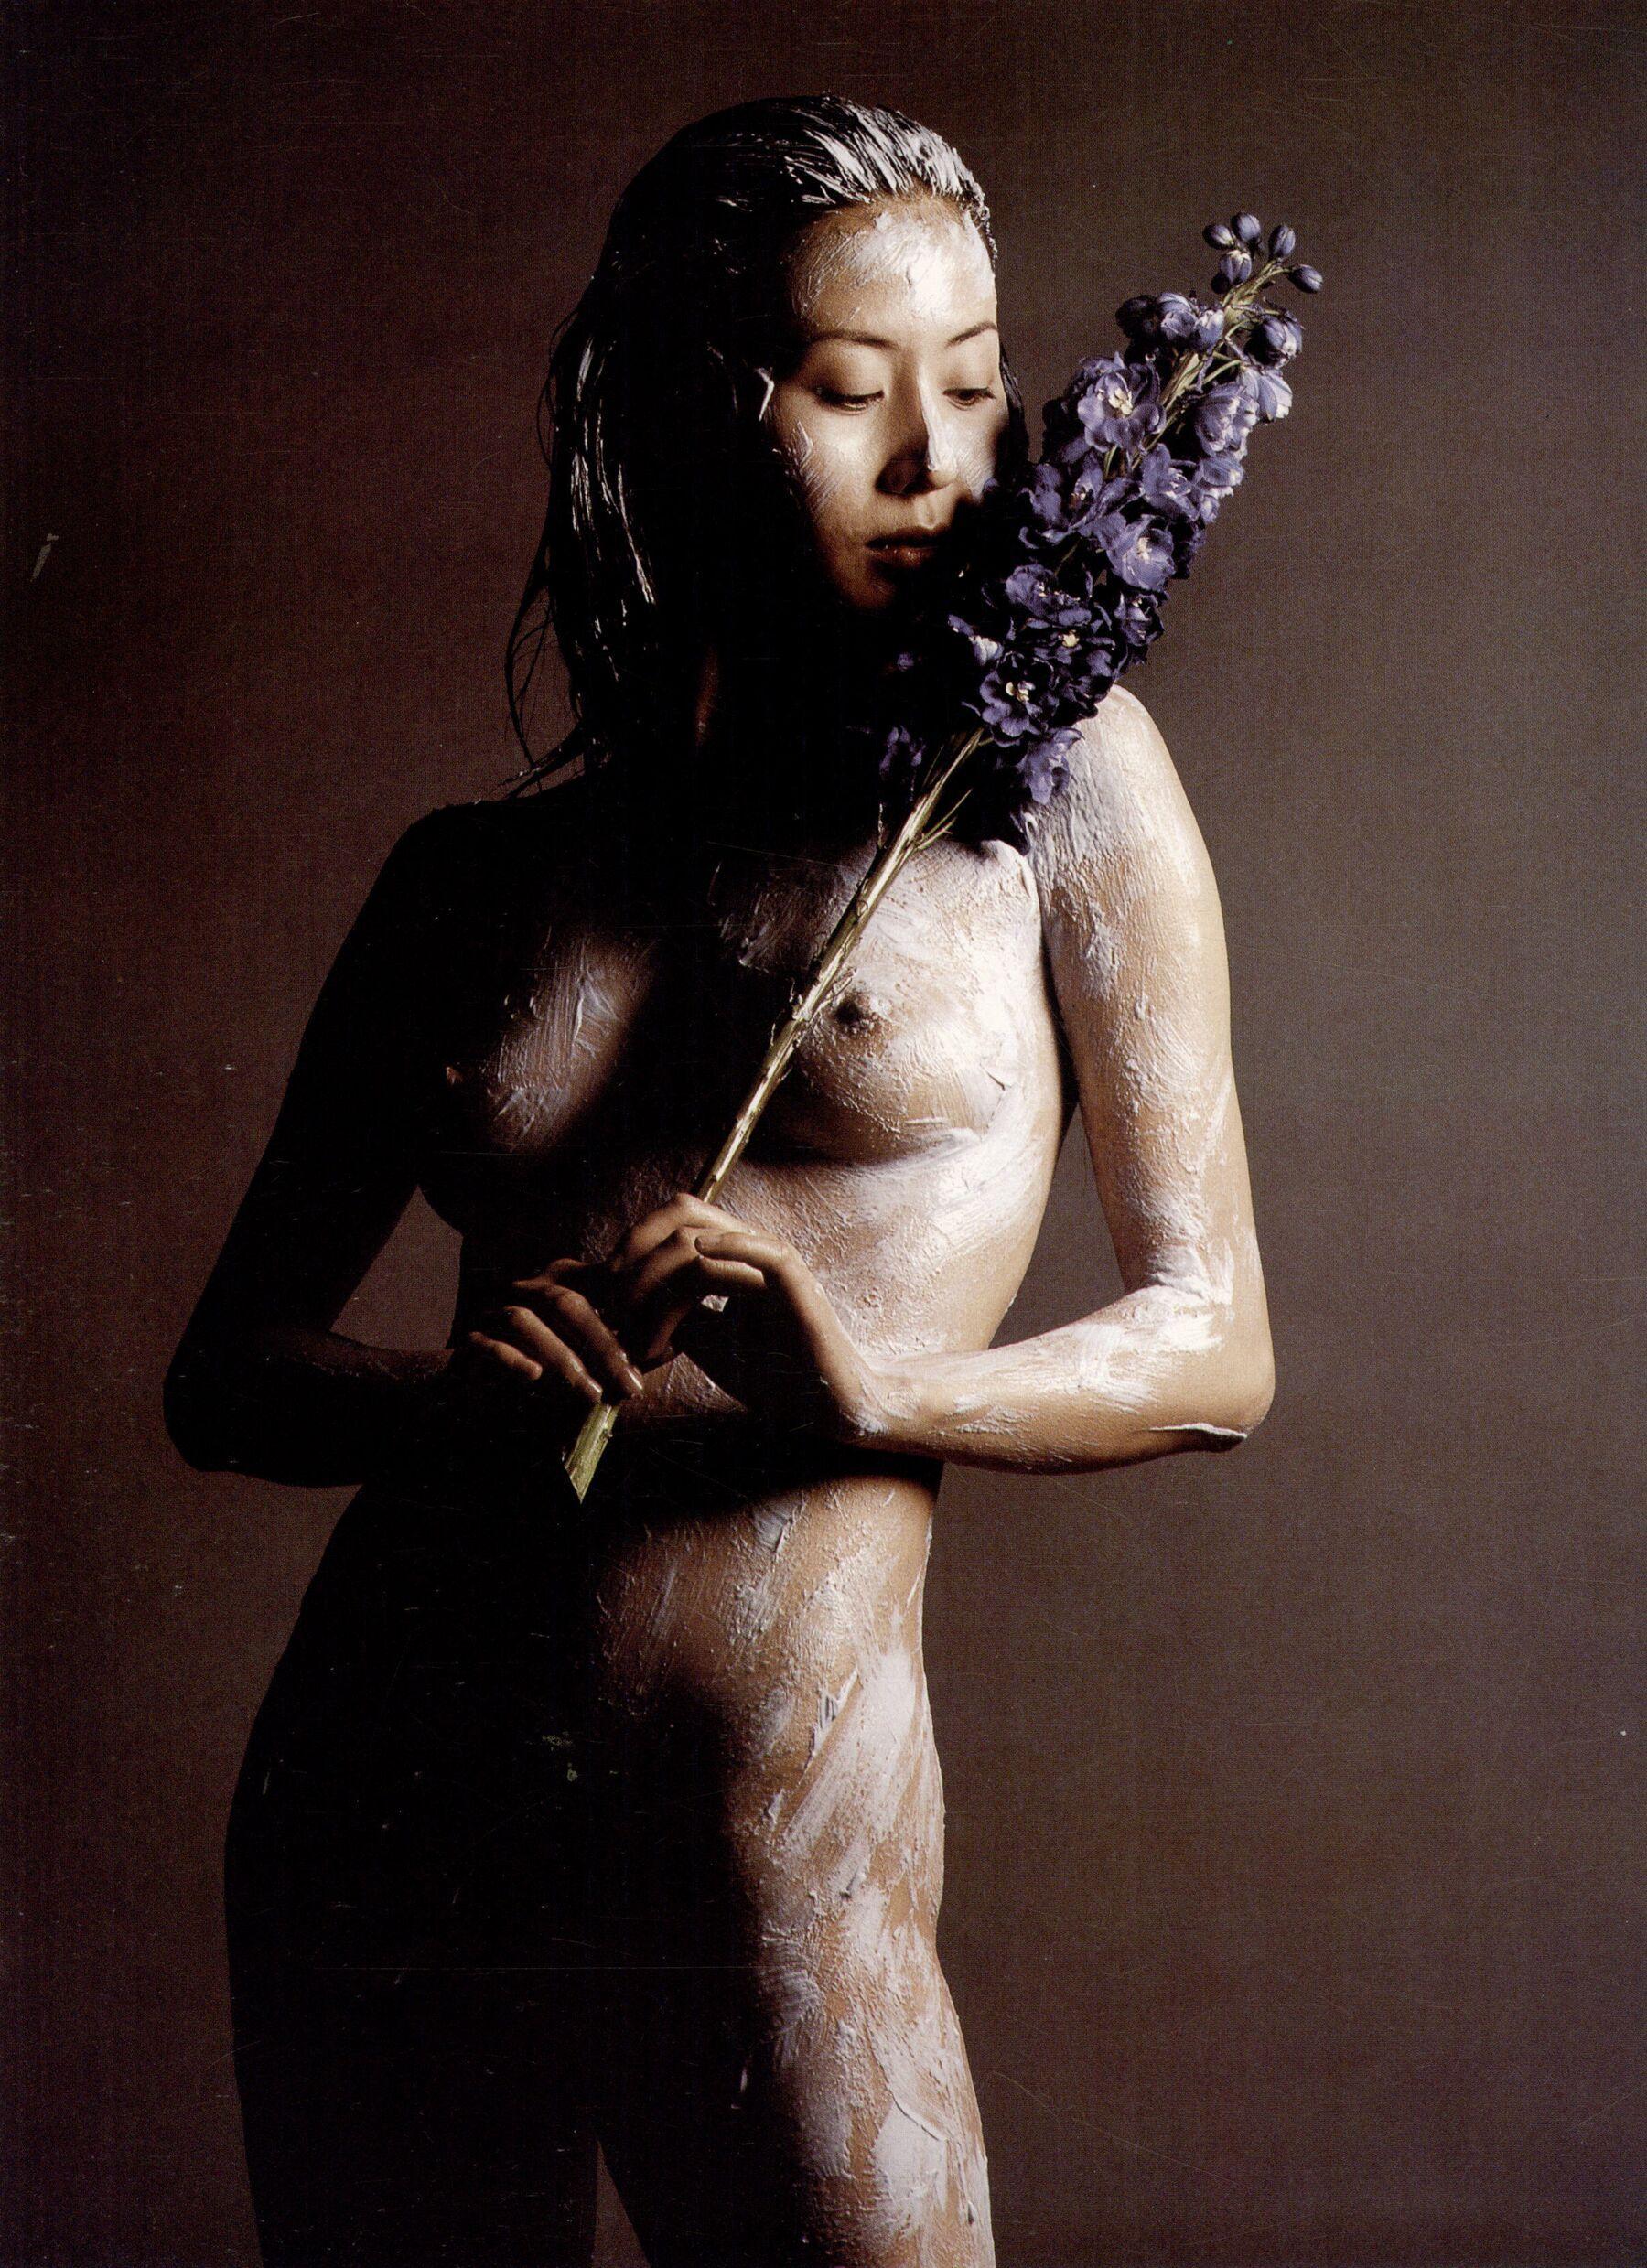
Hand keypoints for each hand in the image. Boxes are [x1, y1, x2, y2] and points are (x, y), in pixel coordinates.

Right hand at [436, 1257, 645, 1446]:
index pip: (596, 1288)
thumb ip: (630, 1349)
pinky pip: (487, 1345)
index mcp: (559, 1284)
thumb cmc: (551, 1377)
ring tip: (591, 1394)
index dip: (628, 1315)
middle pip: (565, 1303)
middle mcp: (525, 1292)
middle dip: (602, 1346)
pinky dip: (512, 1359)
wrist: (483, 1399)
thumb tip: (677, 1341)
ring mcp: (493, 1315)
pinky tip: (533, 1378)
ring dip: (562, 1359)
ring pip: (525, 1322)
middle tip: (630, 1385)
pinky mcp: (468, 1344)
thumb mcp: (598, 1360)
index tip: (659, 1350)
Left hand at [603, 1192, 887, 1443]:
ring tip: (638, 1315)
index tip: (603, 1297)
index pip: (670, 1227)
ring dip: (660, 1274)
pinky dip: (730, 1248)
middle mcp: (749, 1250)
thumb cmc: (776, 1375)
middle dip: (635, 1254)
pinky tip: (698, 1257)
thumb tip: (626, 1306)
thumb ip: (675, 1316)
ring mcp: (773, 1263)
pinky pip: (764, 1252)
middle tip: (612, 1302)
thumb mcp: (707, 1342)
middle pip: (682, 1216)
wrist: (828, 1404)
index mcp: (730, 1258)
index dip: (630, 1251)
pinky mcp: (799, 1283)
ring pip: (706, 1238)